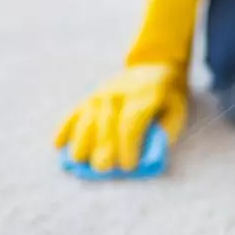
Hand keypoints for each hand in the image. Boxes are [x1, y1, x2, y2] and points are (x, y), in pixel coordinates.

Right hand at [54, 0, 201, 172]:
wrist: (154, 66)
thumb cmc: (168, 96)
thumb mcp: (177, 110)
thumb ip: (166, 131)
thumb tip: (148, 154)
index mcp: (145, 96)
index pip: (131, 123)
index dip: (128, 145)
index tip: (129, 165)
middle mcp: (120, 93)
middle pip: (107, 123)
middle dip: (103, 148)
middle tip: (102, 169)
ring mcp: (102, 93)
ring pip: (87, 117)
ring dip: (81, 140)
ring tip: (78, 160)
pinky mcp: (91, 96)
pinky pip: (75, 112)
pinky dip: (65, 128)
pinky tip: (57, 144)